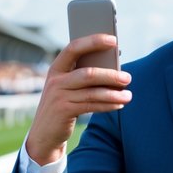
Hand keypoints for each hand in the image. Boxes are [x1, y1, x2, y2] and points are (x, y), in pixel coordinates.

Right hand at [24, 34, 130, 164]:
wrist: (44, 133)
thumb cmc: (63, 104)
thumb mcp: (67, 87)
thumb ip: (83, 75)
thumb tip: (113, 68)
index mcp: (56, 68)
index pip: (74, 48)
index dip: (93, 41)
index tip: (113, 40)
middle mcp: (55, 80)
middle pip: (88, 73)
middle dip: (110, 75)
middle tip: (128, 78)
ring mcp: (58, 96)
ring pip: (92, 92)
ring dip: (113, 94)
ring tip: (128, 95)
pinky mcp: (64, 111)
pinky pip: (91, 106)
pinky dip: (108, 105)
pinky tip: (119, 104)